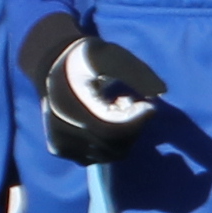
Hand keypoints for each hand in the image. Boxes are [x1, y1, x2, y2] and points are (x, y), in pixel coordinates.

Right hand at [15, 11, 165, 164]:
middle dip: (133, 127)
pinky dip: (109, 143)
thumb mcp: (110, 55)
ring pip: (109, 154)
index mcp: (69, 104)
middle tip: (132, 103)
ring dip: (123, 136)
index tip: (149, 106)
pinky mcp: (60, 149)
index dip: (136, 122)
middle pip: (114, 146)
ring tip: (117, 109)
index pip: (111, 130)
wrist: (51, 65)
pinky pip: (97, 157)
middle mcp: (61, 128)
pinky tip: (105, 120)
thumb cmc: (85, 58)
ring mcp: (60, 142)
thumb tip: (161, 92)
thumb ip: (135, 72)